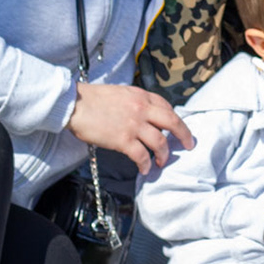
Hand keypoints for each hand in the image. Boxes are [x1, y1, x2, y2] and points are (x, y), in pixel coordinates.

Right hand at [67, 82, 194, 172]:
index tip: (175, 128)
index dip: (174, 119)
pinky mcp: (123, 140)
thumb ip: (134, 102)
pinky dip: (146, 164)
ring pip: (160, 142)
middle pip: (173, 122)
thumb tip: (141, 114)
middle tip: (189, 145)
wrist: (75, 104)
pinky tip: (145, 169)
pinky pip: (141, 155)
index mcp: (141, 96)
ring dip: (164, 154)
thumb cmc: (92, 98)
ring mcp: (134, 125)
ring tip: (162, 162)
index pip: (166, 106)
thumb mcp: (120, 93)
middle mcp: (142, 109)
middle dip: (184, 135)